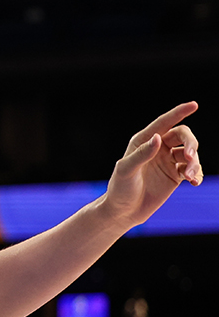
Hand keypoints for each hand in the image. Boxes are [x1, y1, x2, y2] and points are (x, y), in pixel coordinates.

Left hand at [103, 102, 202, 227]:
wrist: (123, 212)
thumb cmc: (120, 189)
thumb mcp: (126, 170)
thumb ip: (141, 154)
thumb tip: (157, 138)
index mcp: (142, 141)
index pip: (163, 123)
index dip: (179, 112)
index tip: (194, 104)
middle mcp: (157, 148)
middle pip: (182, 136)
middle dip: (190, 143)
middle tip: (190, 155)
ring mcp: (167, 162)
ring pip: (190, 153)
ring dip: (194, 162)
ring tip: (190, 176)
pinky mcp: (175, 176)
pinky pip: (192, 170)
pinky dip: (197, 174)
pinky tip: (194, 182)